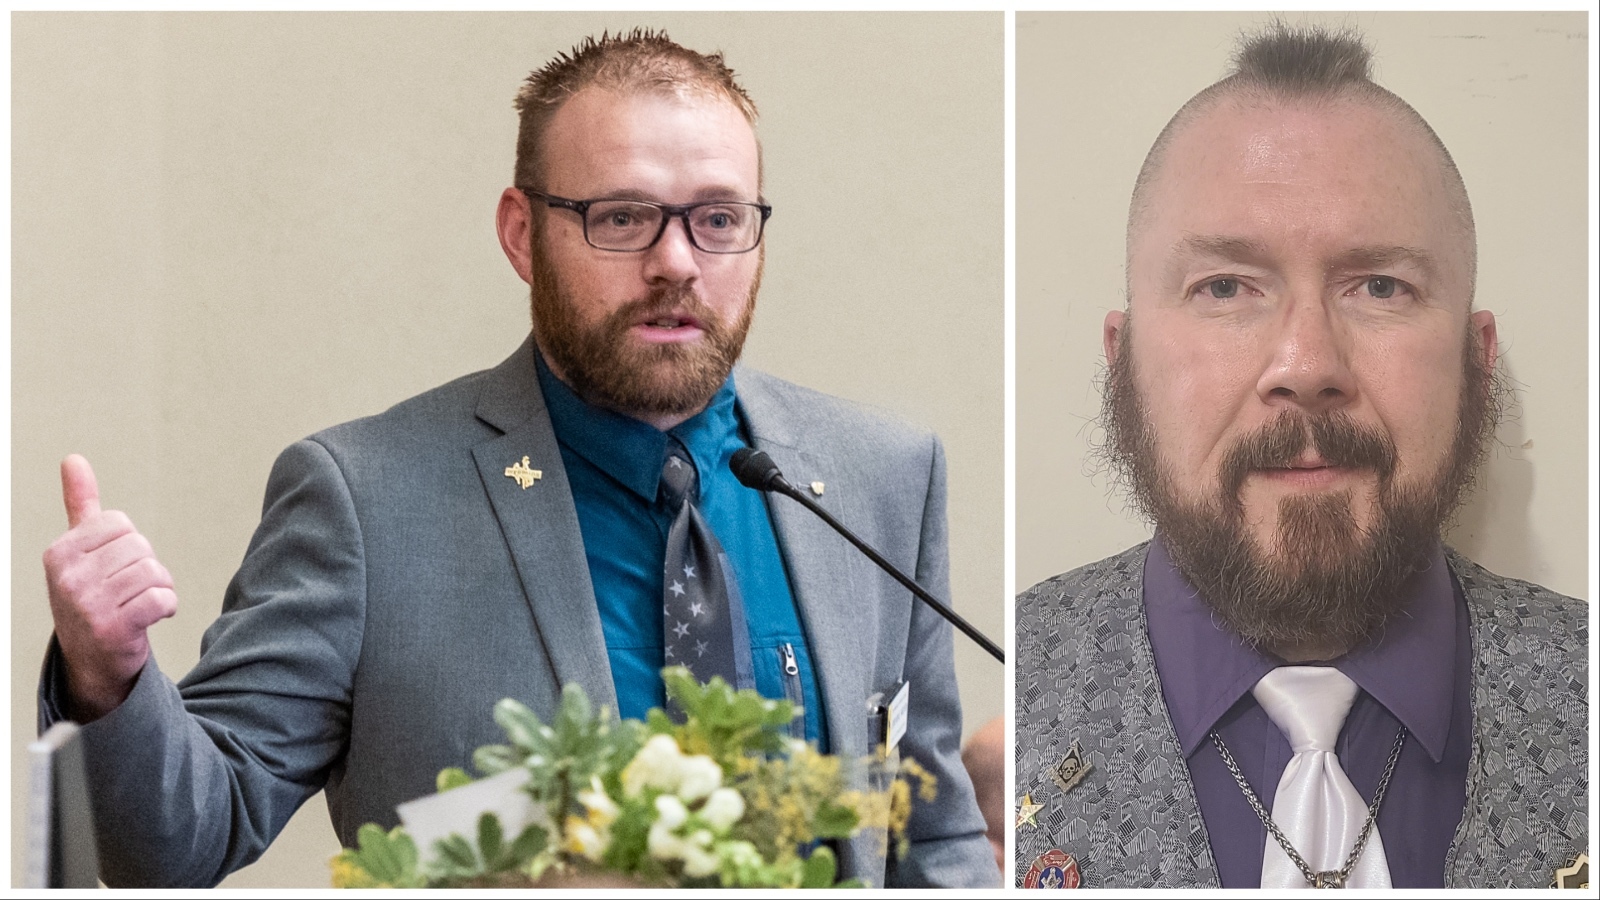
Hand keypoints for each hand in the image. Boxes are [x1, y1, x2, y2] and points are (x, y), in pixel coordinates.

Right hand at [43, 455, 177, 720]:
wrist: (92, 661)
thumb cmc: (91, 597)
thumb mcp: (79, 551)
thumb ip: (80, 504)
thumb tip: (73, 459)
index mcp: (59, 553)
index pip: (122, 524)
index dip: (129, 545)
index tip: (114, 568)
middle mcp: (67, 577)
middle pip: (140, 547)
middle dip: (146, 568)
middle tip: (128, 592)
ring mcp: (87, 605)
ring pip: (153, 572)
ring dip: (158, 589)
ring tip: (138, 605)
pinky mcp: (112, 629)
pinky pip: (162, 599)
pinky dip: (167, 607)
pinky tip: (149, 618)